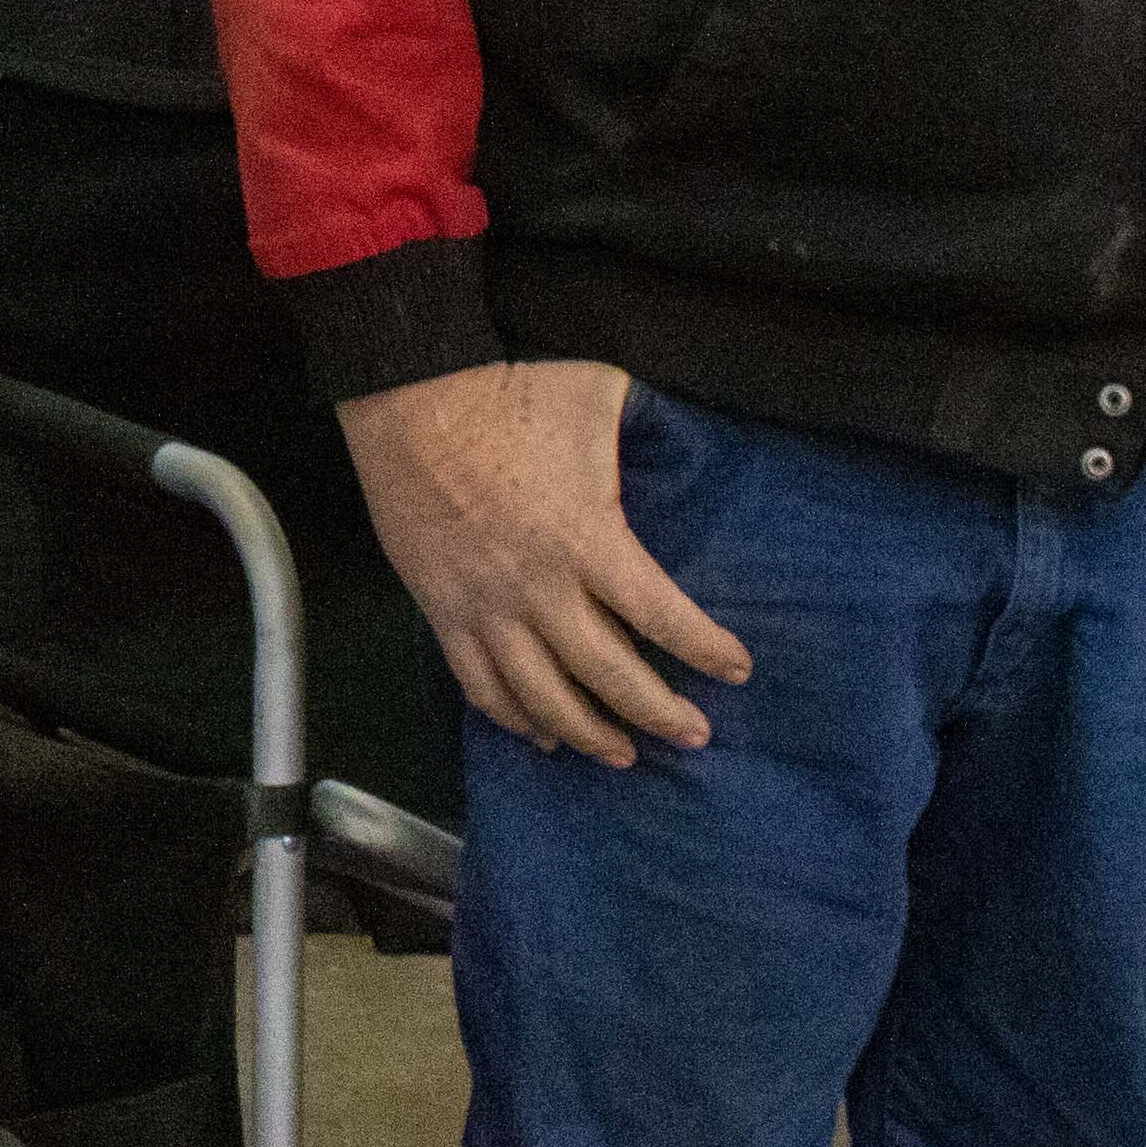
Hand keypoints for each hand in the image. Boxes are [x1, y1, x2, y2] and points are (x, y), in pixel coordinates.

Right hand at [338, 360, 750, 768]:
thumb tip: (690, 440)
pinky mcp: (442, 610)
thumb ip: (649, 427)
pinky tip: (541, 735)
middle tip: (694, 735)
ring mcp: (485, 606)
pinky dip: (512, 717)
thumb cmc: (508, 392)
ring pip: (542, 696)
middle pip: (607, 674)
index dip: (705, 650)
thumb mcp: (600, 397)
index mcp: (587, 538)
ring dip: (587, 733)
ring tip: (623, 754)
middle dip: (659, 713)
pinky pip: (479, 683)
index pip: (661, 615)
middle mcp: (539, 587)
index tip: (737, 670)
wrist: (408, 397)